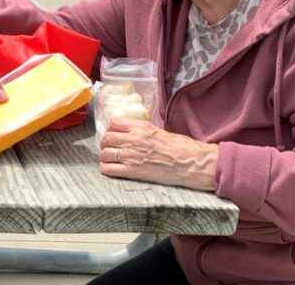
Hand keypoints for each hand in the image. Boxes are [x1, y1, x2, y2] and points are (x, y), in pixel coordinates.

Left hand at [99, 119, 218, 190]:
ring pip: (104, 153)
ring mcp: (131, 155)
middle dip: (105, 143)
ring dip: (105, 157)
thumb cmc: (181, 147)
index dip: (111, 130)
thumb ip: (142, 130)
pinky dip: (106, 169)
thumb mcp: (159, 131)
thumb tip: (132, 132)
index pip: (114, 123)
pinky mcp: (132, 171)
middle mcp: (133, 139)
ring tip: (110, 159)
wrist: (190, 162)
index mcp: (141, 127)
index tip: (113, 134)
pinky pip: (108, 169)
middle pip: (106, 138)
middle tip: (109, 148)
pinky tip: (111, 169)